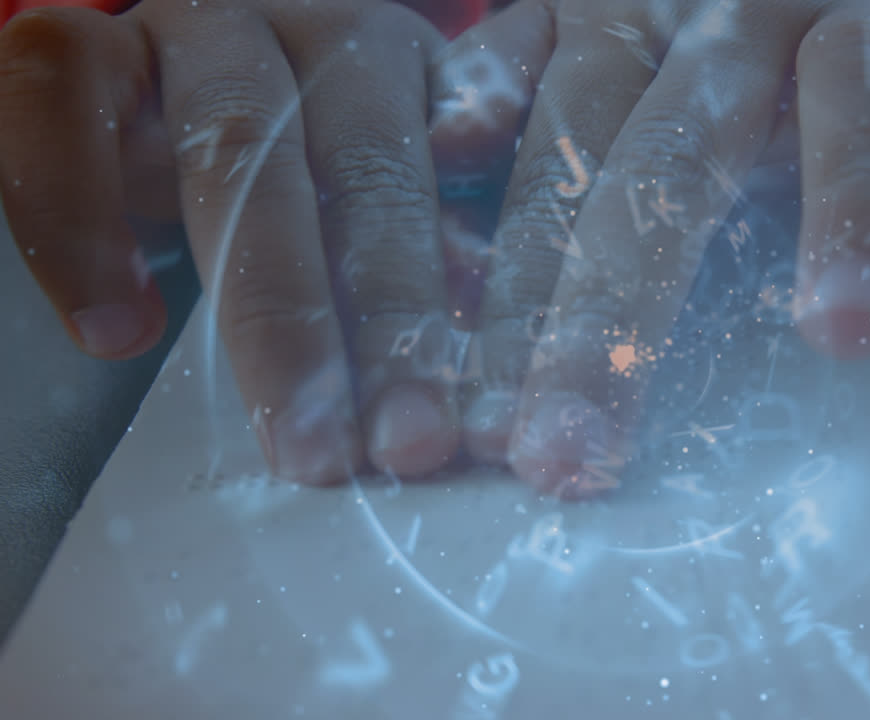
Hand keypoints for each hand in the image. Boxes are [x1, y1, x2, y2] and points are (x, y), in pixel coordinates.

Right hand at [0, 0, 484, 482]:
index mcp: (393, 55)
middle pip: (360, 172)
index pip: (444, 177)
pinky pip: (57, 105)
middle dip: (387, 326)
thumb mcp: (394, 147)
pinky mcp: (85, 48)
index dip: (460, 299)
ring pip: (234, 155)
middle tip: (406, 450)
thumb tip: (499, 276)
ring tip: (297, 439)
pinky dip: (77, 219)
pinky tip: (115, 331)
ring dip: (271, 312)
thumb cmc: (302, 129)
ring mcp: (194, 31)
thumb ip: (457, 192)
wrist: (180, 59)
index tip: (472, 419)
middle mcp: (305, 28)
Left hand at [434, 0, 869, 495]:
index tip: (494, 434)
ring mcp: (862, 15)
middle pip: (670, 150)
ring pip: (852, 100)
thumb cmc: (706, 31)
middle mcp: (735, 12)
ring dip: (852, 213)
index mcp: (625, 21)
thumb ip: (516, 87)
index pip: (559, 156)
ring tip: (841, 339)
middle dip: (619, 306)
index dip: (519, 291)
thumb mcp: (604, 40)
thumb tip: (435, 149)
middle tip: (582, 451)